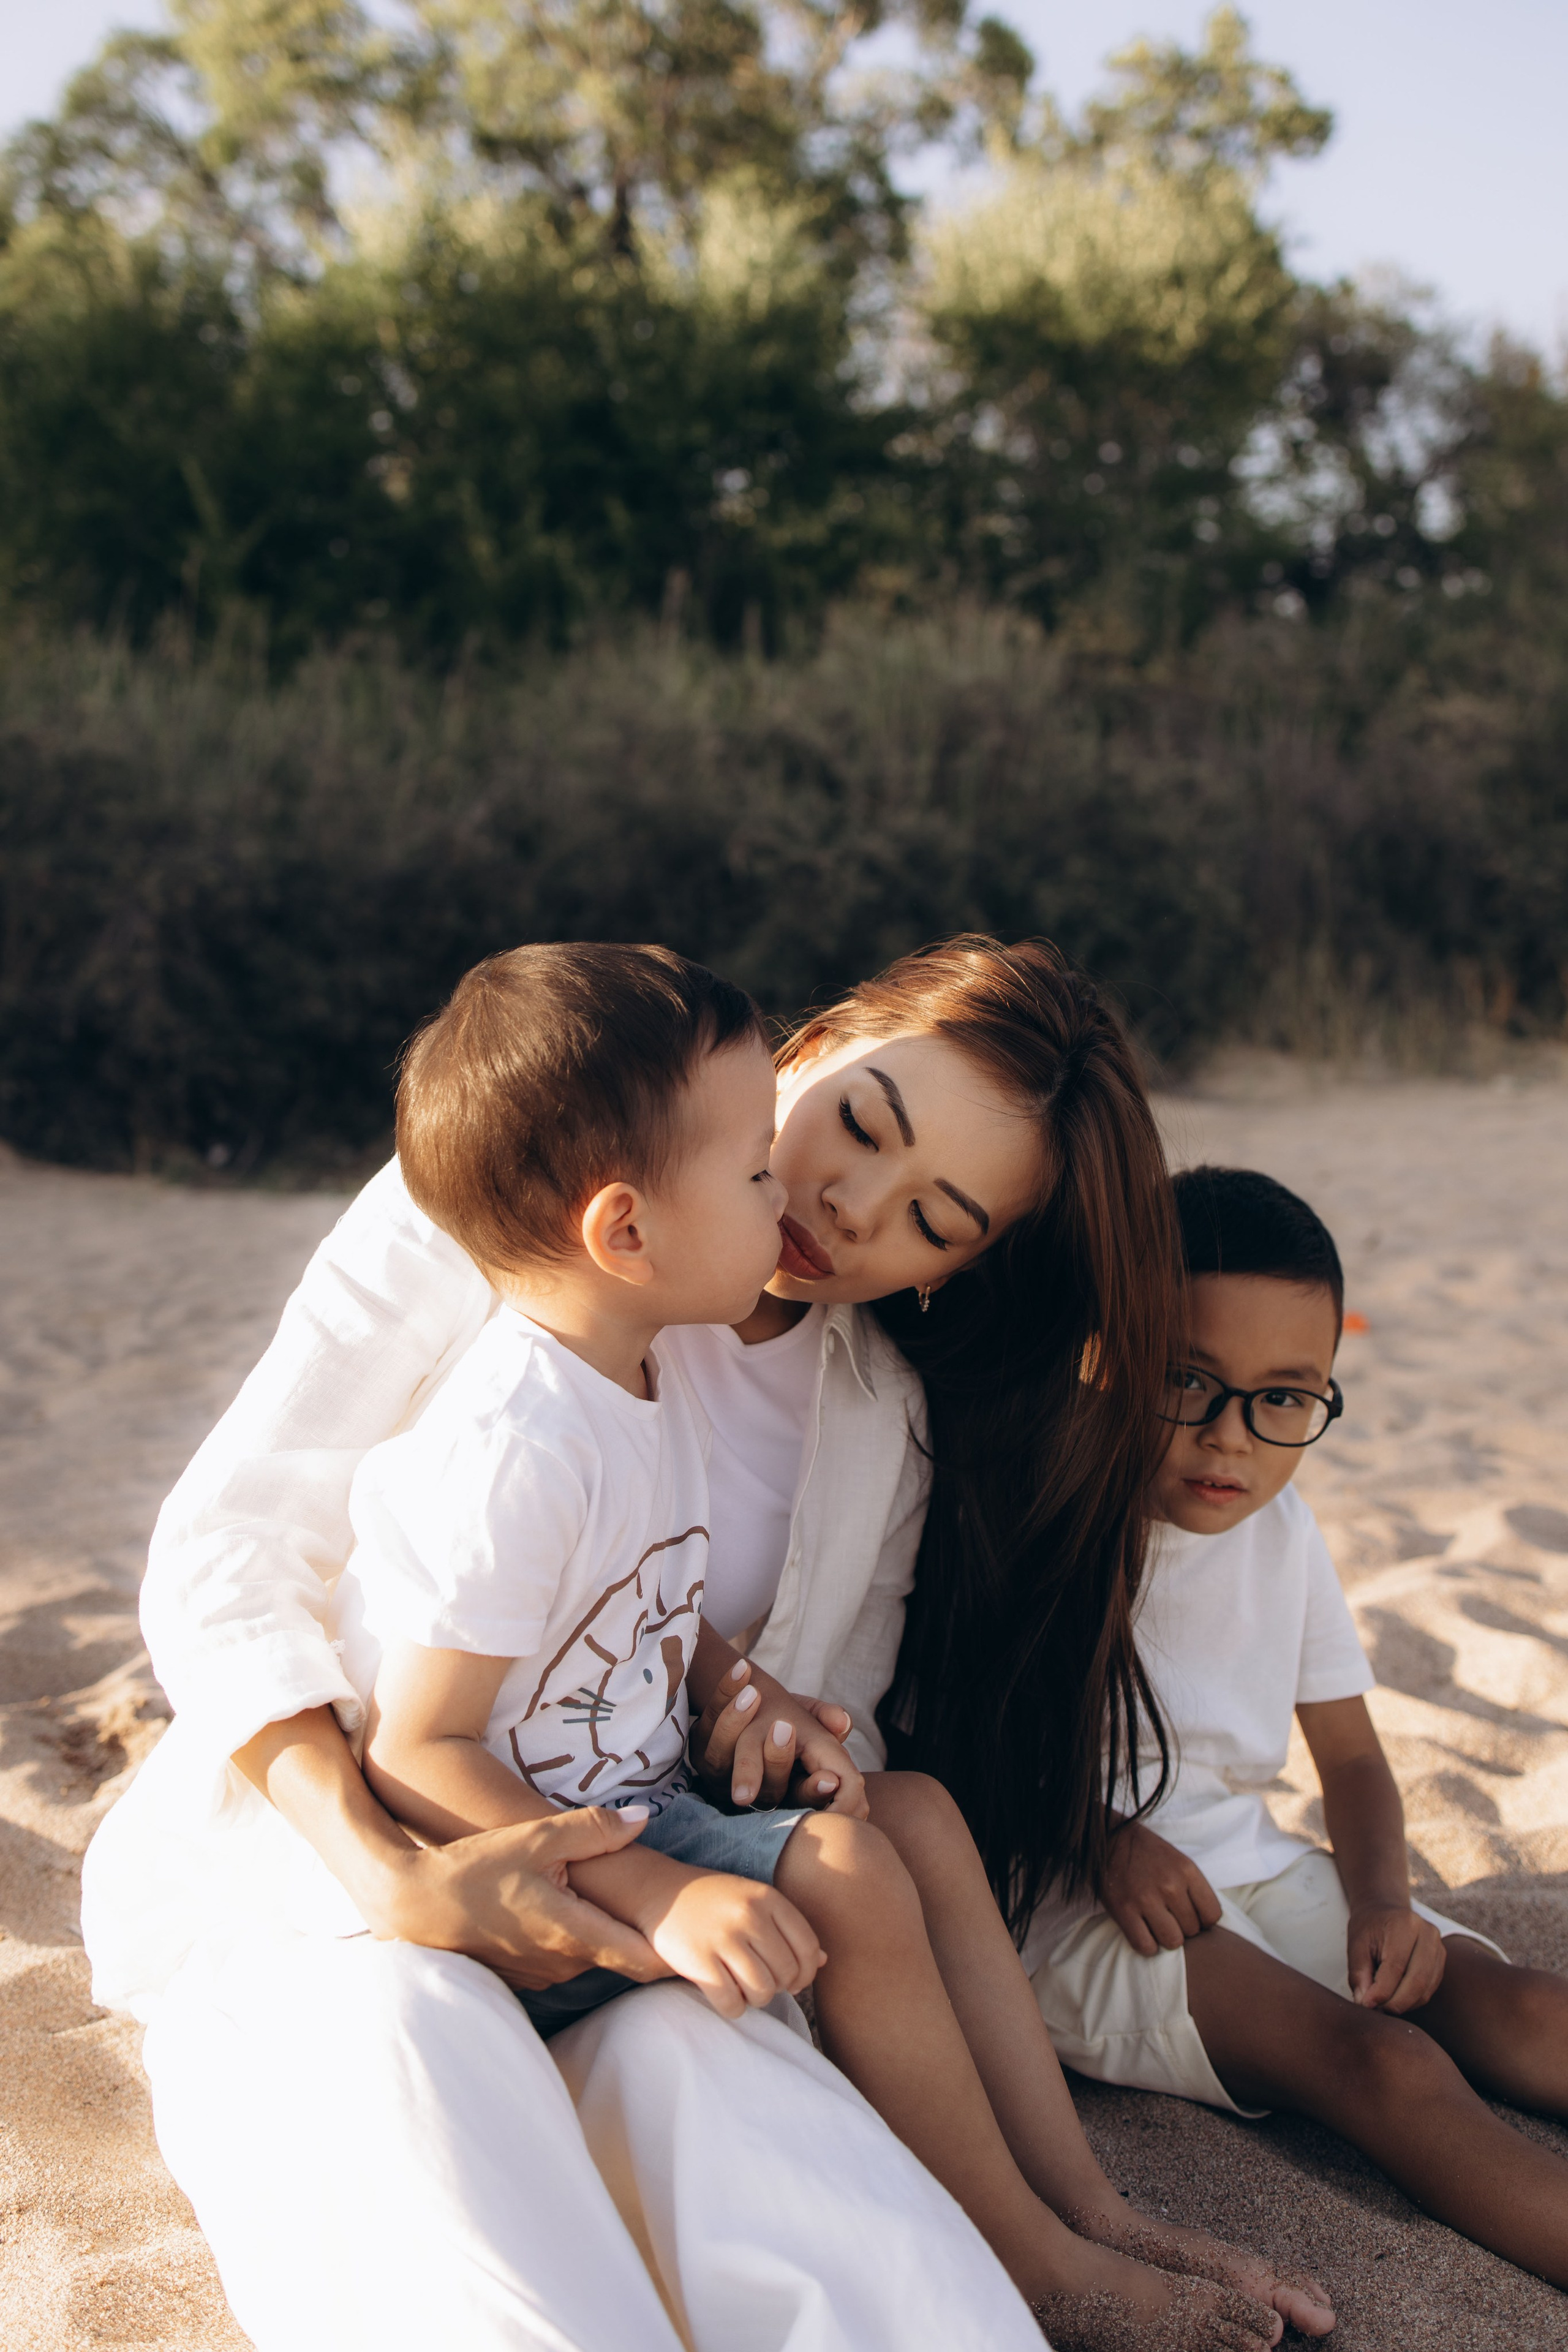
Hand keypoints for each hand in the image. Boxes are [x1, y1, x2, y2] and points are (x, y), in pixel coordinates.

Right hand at [375, 1808, 670, 1993]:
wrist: (413, 1902)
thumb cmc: (476, 1866)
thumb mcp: (536, 1836)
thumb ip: (593, 1829)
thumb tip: (643, 1819)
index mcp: (574, 1932)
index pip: (645, 1960)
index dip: (676, 1954)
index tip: (701, 1941)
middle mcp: (562, 1964)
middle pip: (621, 1957)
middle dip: (644, 1938)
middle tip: (668, 1913)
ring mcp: (540, 1975)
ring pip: (591, 1958)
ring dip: (604, 1936)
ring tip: (618, 1905)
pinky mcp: (521, 1978)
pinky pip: (562, 1962)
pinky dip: (573, 1942)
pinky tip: (567, 1911)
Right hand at [635, 1868, 824, 2019]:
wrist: (659, 1892)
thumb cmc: (714, 1901)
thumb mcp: (754, 1901)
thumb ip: (788, 1928)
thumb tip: (825, 1962)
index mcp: (768, 1898)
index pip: (809, 1948)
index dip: (806, 1973)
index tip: (792, 1980)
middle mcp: (748, 1915)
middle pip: (786, 1974)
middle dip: (778, 1987)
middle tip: (760, 1982)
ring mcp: (723, 1937)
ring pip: (762, 1992)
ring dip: (755, 1999)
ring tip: (742, 1987)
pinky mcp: (698, 1961)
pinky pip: (731, 2004)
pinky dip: (732, 2008)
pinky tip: (724, 1994)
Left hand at [690, 1655, 867, 1817]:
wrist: (738, 1702)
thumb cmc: (781, 1718)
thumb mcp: (806, 1715)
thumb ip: (824, 1719)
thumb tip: (842, 1722)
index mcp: (784, 1791)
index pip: (803, 1801)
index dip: (813, 1791)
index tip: (828, 1777)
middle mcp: (751, 1792)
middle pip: (765, 1790)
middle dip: (776, 1760)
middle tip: (784, 1728)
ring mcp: (718, 1774)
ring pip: (722, 1758)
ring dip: (737, 1722)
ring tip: (755, 1694)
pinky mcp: (696, 1749)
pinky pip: (704, 1724)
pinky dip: (723, 1692)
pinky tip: (742, 1669)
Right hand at [1103, 1820, 1221, 1955]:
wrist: (1109, 1837)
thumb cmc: (1148, 1853)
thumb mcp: (1179, 1860)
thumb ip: (1194, 1888)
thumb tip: (1206, 1923)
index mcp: (1187, 1870)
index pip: (1212, 1915)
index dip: (1203, 1921)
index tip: (1191, 1916)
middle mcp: (1170, 1885)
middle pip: (1192, 1930)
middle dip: (1183, 1928)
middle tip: (1170, 1917)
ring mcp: (1146, 1898)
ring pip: (1172, 1941)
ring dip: (1166, 1938)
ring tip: (1157, 1926)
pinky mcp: (1123, 1910)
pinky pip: (1145, 1946)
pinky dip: (1147, 1945)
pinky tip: (1143, 1933)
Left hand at [1348, 1903, 1445, 2012]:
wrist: (1385, 1911)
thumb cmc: (1368, 1928)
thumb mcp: (1356, 1945)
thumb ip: (1359, 1974)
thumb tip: (1365, 2004)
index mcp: (1405, 1924)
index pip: (1396, 1966)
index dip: (1381, 1991)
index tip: (1366, 2005)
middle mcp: (1428, 1934)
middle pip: (1417, 1980)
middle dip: (1396, 2002)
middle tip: (1377, 2011)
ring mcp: (1439, 1948)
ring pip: (1425, 1989)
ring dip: (1404, 2004)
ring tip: (1383, 2006)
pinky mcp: (1441, 1961)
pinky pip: (1430, 1990)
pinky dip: (1413, 2001)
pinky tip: (1396, 1999)